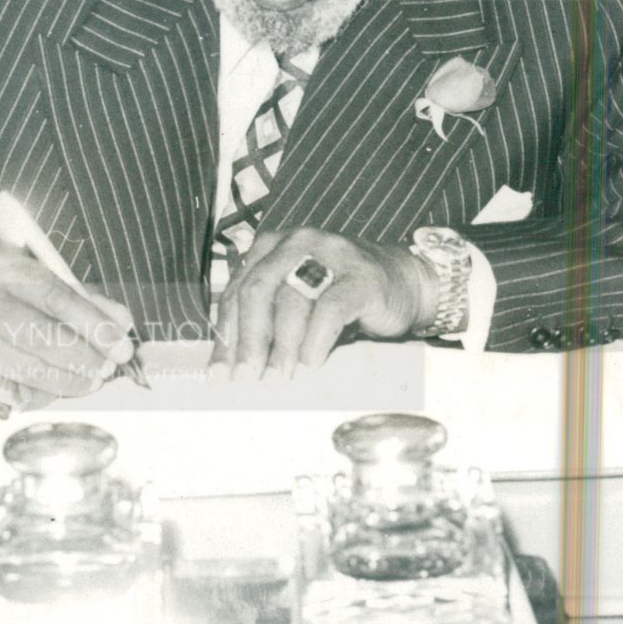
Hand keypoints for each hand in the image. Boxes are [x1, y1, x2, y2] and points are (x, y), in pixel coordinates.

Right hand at [0, 245, 135, 416]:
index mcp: (1, 271)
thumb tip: (120, 322)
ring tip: (89, 380)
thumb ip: (76, 296)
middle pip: (45, 339)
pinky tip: (50, 388)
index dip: (95, 325)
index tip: (122, 344)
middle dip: (86, 357)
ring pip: (31, 373)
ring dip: (70, 382)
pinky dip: (40, 396)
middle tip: (109, 368)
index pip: (56, 298)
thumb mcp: (26, 276)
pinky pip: (13, 396)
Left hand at [211, 228, 429, 381]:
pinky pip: (330, 309)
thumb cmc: (342, 297)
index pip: (238, 292)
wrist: (404, 282)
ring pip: (292, 300)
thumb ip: (269, 318)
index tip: (218, 375)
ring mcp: (329, 254)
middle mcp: (296, 243)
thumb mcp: (299, 301)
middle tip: (246, 379)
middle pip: (258, 292)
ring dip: (282, 347)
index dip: (226, 336)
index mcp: (271, 248)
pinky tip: (309, 366)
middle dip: (248, 341)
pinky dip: (316, 341)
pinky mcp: (360, 276)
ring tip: (279, 380)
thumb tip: (234, 367)